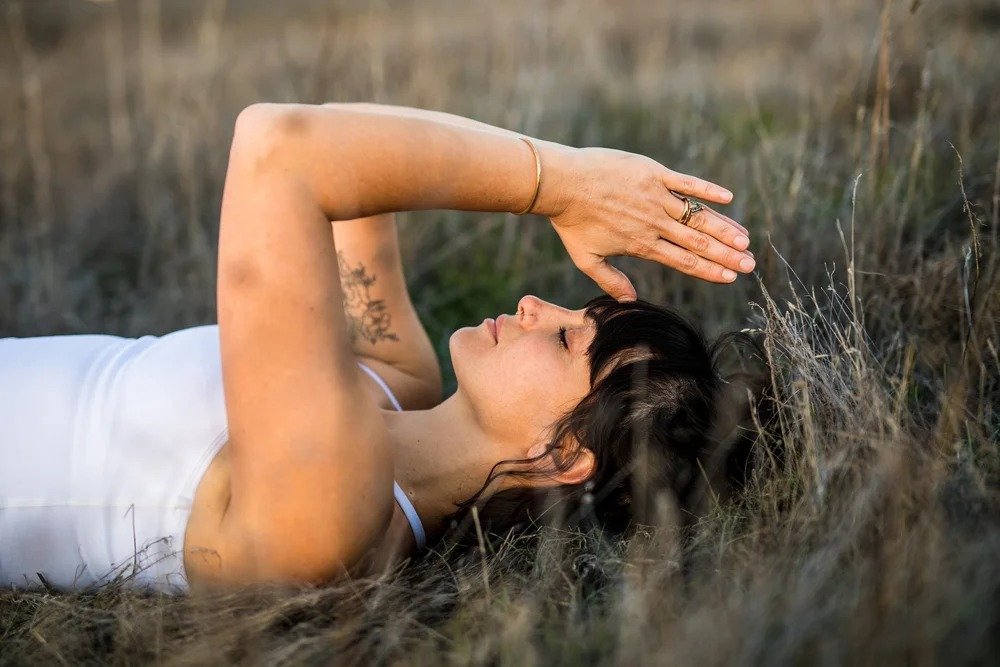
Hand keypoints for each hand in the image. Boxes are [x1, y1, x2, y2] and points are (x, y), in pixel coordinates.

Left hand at [543, 146, 753, 300]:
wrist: (561, 183)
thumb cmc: (570, 221)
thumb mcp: (586, 258)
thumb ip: (610, 280)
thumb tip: (628, 300)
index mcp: (642, 245)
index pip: (684, 261)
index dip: (710, 270)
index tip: (731, 277)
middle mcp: (654, 223)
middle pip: (698, 242)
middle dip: (727, 255)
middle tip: (751, 263)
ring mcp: (655, 197)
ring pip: (697, 216)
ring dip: (724, 228)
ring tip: (746, 239)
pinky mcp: (653, 173)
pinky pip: (686, 183)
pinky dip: (707, 190)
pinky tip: (728, 198)